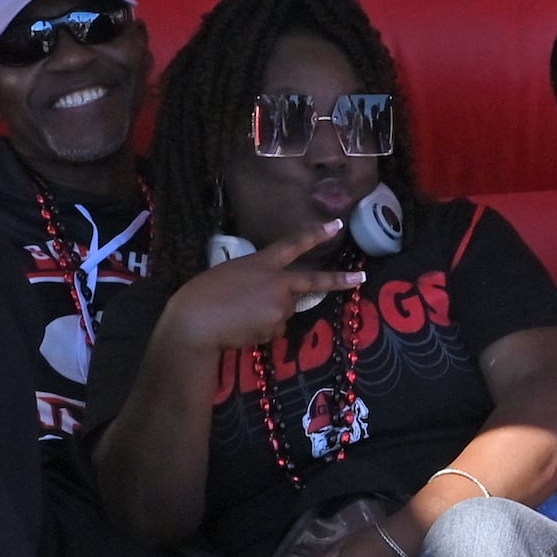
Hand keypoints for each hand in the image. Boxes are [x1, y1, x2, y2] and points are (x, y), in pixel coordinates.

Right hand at [162, 220, 364, 356]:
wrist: (196, 322)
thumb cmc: (201, 294)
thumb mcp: (231, 274)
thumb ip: (255, 280)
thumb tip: (267, 296)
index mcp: (262, 262)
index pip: (294, 244)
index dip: (316, 234)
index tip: (337, 225)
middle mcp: (278, 282)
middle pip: (312, 281)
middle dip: (339, 280)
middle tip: (360, 278)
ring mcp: (280, 305)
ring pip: (284, 312)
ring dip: (269, 316)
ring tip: (240, 316)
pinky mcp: (276, 327)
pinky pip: (274, 330)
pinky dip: (262, 331)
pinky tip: (241, 329)